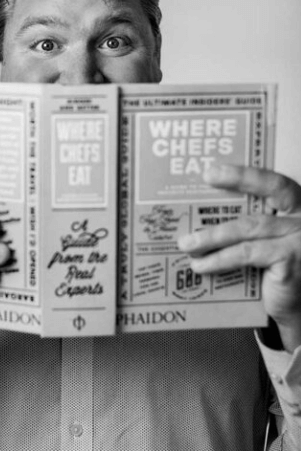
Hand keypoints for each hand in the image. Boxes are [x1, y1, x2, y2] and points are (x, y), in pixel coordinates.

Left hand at [180, 164, 299, 350]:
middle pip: (272, 192)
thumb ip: (245, 226)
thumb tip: (197, 216)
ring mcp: (300, 240)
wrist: (293, 307)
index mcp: (296, 209)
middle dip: (238, 181)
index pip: (276, 183)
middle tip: (207, 179)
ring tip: (186, 243)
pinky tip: (200, 265)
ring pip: (250, 227)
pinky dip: (219, 259)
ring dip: (212, 234)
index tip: (213, 171)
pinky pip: (247, 254)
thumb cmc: (272, 271)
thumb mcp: (263, 242)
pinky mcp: (290, 261)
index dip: (247, 174)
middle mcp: (302, 220)